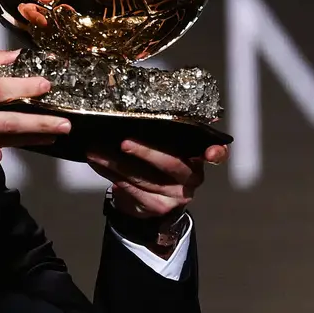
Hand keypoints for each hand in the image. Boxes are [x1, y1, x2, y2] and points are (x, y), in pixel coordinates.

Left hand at [86, 141, 229, 218]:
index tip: (211, 152)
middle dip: (145, 152)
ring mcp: (177, 195)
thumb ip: (169, 134)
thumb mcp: (169, 149)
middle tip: (123, 143)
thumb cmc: (159, 166)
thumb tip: (149, 106)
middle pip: (170, 164)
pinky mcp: (158, 206)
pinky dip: (110, 174)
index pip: (217, 154)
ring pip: (143, 177)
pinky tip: (98, 164)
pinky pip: (131, 189)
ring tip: (95, 152)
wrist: (152, 202)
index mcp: (198, 157)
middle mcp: (193, 177)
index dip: (216, 152)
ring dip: (115, 163)